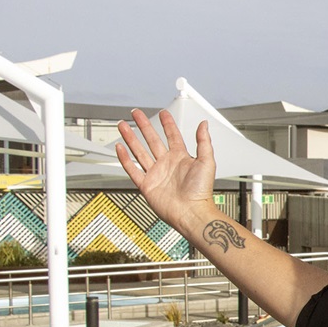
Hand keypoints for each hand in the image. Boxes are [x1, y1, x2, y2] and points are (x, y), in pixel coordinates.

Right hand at [115, 109, 216, 225]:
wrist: (191, 212)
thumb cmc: (201, 192)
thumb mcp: (207, 162)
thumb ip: (204, 142)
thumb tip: (204, 125)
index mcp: (181, 158)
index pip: (172, 136)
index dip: (167, 124)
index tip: (163, 113)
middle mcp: (167, 164)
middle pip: (152, 140)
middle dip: (144, 126)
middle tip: (136, 114)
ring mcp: (156, 174)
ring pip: (140, 151)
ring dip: (131, 138)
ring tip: (123, 126)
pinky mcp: (146, 185)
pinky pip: (133, 169)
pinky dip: (125, 159)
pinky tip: (120, 148)